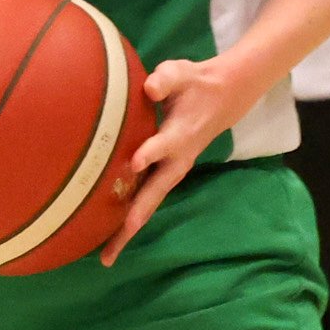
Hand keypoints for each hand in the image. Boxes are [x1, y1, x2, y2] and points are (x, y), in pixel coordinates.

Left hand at [97, 56, 249, 265]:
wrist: (223, 97)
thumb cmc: (195, 83)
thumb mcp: (182, 73)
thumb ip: (166, 78)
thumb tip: (150, 87)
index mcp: (178, 135)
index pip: (163, 146)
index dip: (150, 153)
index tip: (134, 163)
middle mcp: (175, 162)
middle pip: (152, 196)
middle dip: (130, 222)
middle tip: (109, 250)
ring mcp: (170, 172)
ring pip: (147, 206)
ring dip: (126, 231)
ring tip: (105, 257)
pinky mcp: (164, 175)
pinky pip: (144, 201)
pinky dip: (127, 220)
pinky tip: (105, 238)